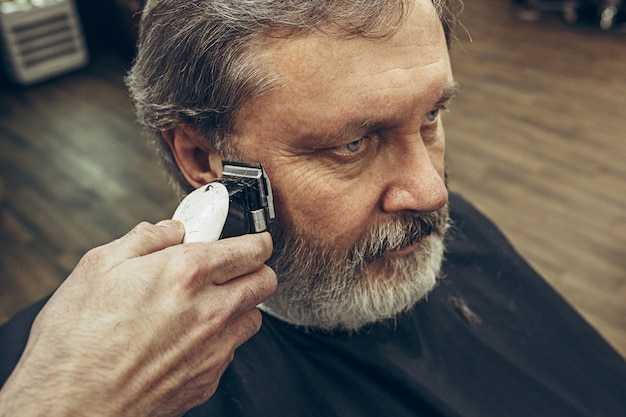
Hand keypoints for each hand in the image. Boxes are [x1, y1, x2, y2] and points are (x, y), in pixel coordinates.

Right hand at [0, 220, 276, 416]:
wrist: (69, 406)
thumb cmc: (76, 341)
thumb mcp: (98, 267)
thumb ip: (145, 239)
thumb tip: (170, 229)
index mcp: (186, 274)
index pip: (251, 249)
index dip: (255, 241)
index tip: (252, 241)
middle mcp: (210, 311)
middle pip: (266, 281)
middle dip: (255, 269)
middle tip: (233, 269)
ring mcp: (213, 349)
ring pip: (254, 317)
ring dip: (239, 305)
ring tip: (207, 304)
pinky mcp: (208, 379)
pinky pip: (231, 350)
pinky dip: (220, 339)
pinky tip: (188, 337)